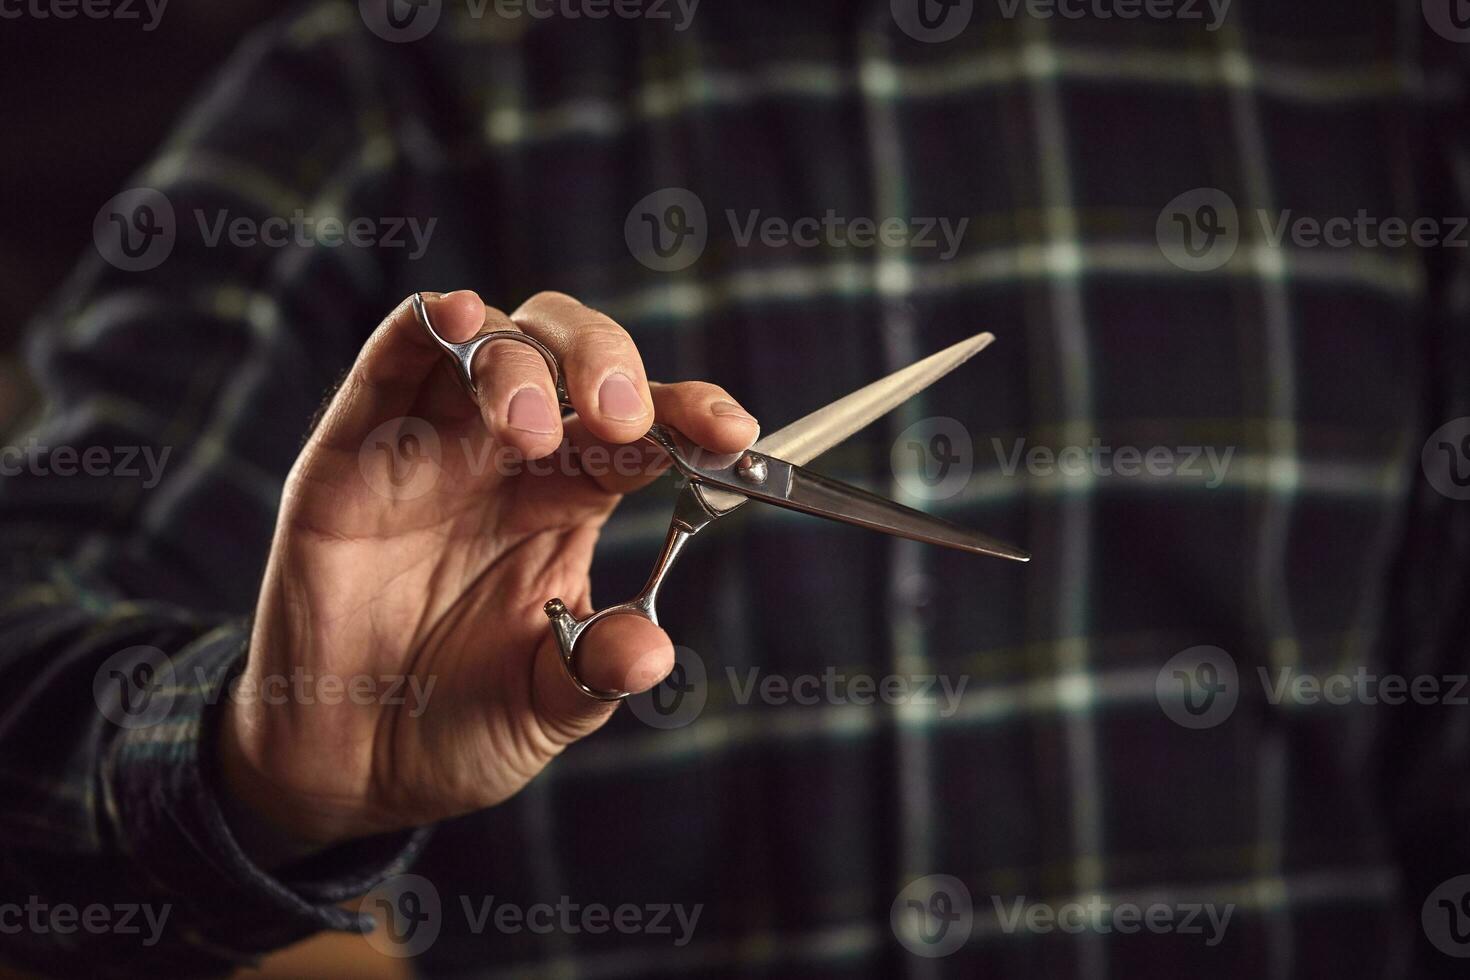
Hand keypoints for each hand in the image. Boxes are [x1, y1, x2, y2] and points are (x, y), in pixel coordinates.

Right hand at [218, 291, 758, 848]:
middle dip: (610, 365)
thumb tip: (650, 652)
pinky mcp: (353, 449)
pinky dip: (429, 324)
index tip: (732, 432)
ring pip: (490, 341)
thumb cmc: (454, 725)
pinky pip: (391, 358)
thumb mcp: (542, 710)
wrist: (346, 770)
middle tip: (625, 421)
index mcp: (569, 502)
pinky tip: (462, 319)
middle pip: (571, 357)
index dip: (690, 415)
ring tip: (534, 429)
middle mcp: (507, 459)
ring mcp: (432, 446)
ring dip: (524, 359)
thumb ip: (592, 674)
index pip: (640, 432)